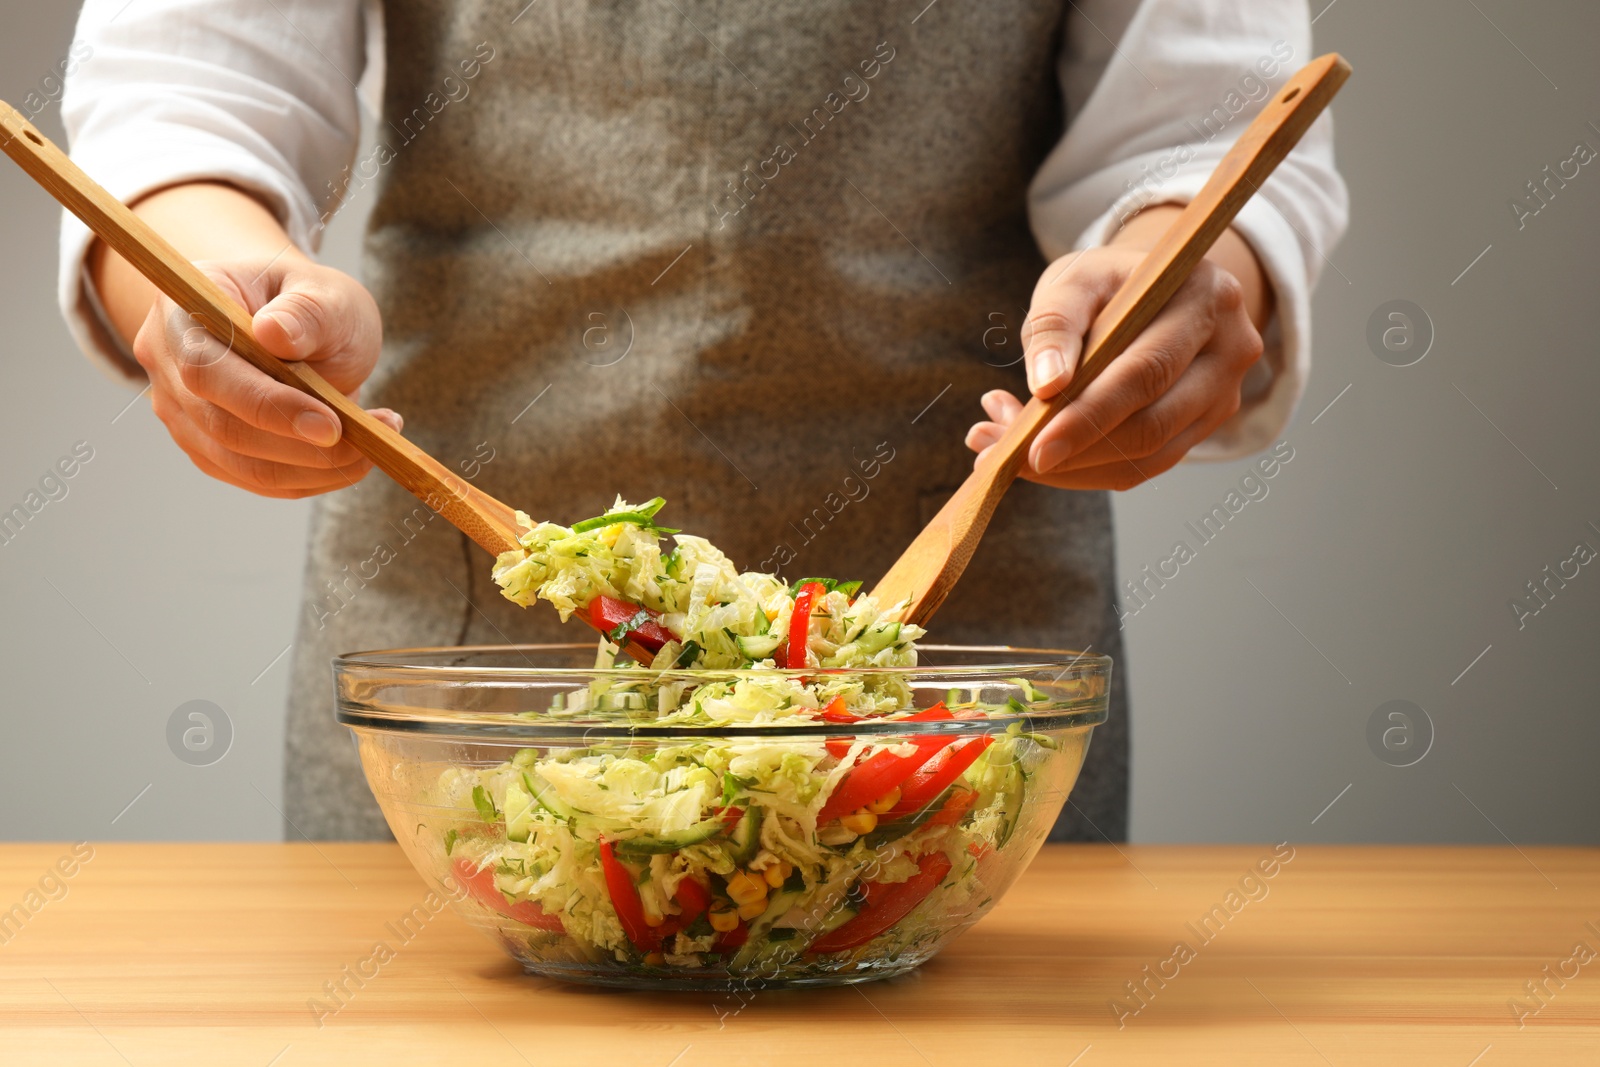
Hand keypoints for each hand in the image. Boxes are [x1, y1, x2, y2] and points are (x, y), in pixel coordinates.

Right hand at [134, 257, 399, 498]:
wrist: (293, 323)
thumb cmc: (306, 302)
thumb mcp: (322, 291)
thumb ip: (305, 310)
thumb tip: (275, 333)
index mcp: (183, 309)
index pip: (207, 369)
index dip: (266, 403)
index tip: (331, 424)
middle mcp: (167, 364)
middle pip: (221, 426)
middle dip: (301, 446)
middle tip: (368, 443)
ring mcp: (182, 413)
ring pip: (242, 464)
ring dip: (315, 468)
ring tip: (373, 447)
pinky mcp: (210, 449)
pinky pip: (259, 480)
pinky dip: (311, 478)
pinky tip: (353, 459)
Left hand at [965, 242, 1265, 489]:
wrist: (1149, 290)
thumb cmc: (1107, 284)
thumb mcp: (1074, 281)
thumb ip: (1055, 324)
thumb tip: (1047, 385)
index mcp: (1205, 296)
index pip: (1145, 371)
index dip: (1088, 415)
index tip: (1031, 448)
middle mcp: (1230, 348)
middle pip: (1152, 423)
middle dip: (1074, 450)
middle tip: (1007, 459)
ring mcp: (1224, 394)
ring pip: (1148, 455)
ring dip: (1073, 468)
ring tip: (1009, 453)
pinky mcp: (1205, 427)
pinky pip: (1145, 467)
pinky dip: (1089, 471)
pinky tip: (1045, 459)